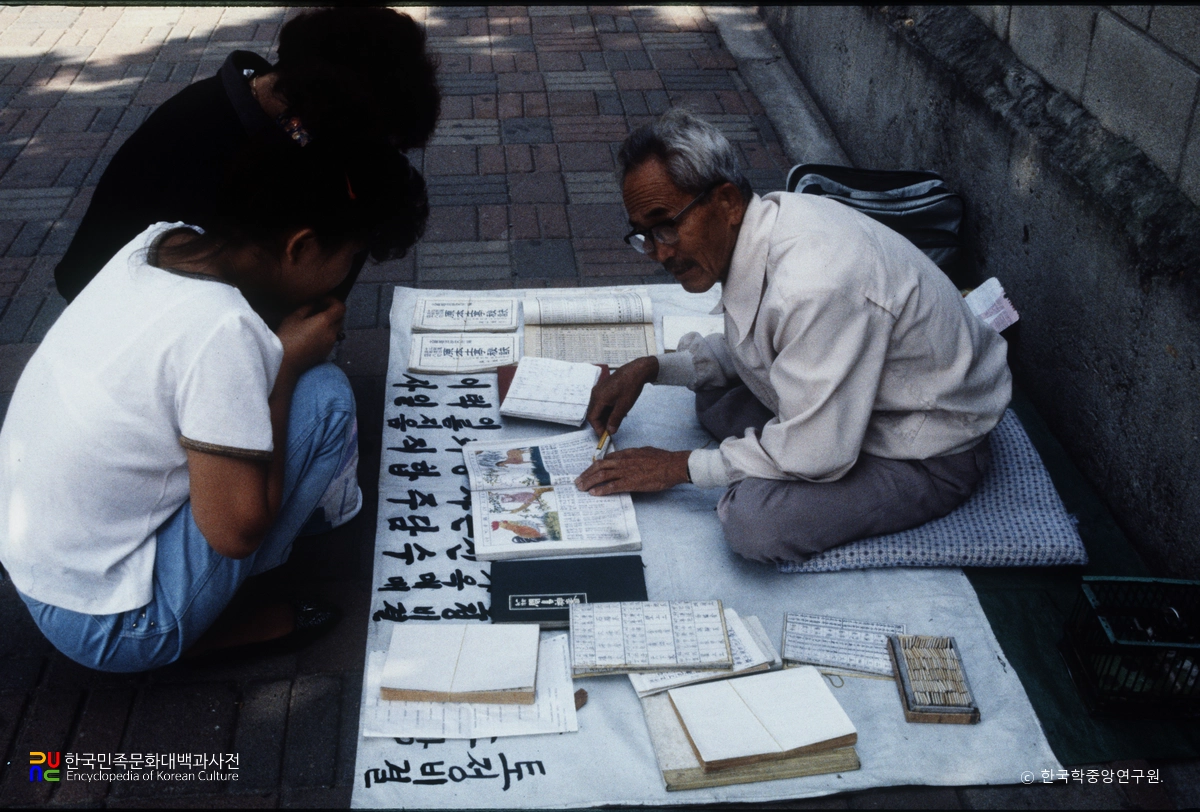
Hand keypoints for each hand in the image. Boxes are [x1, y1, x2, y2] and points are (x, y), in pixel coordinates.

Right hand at [276, 297, 344, 371]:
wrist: (286, 362)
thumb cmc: (287, 336)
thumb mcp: (294, 317)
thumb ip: (308, 307)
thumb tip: (316, 302)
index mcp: (325, 322)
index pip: (341, 308)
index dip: (333, 301)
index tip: (322, 300)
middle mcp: (332, 333)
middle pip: (341, 318)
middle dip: (332, 311)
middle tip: (319, 309)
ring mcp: (331, 344)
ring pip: (336, 329)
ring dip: (330, 323)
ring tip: (314, 321)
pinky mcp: (327, 352)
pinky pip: (331, 338)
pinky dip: (326, 333)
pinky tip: (313, 334)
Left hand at [574, 447, 690, 495]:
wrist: (673, 465)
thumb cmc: (663, 459)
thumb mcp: (645, 452)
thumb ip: (633, 455)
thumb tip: (626, 458)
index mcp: (627, 453)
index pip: (605, 459)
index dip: (594, 466)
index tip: (587, 472)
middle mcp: (623, 461)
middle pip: (599, 466)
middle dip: (586, 474)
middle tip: (578, 482)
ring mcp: (626, 471)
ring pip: (602, 475)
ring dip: (589, 482)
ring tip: (581, 488)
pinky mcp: (631, 482)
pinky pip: (612, 486)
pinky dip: (601, 490)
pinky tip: (594, 493)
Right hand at [585, 356, 658, 435]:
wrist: (636, 370)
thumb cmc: (630, 387)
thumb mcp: (623, 406)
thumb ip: (615, 420)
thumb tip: (610, 431)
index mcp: (598, 398)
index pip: (592, 418)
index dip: (598, 428)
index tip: (605, 435)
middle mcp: (595, 394)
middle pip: (594, 413)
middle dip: (601, 423)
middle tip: (611, 430)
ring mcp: (599, 390)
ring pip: (598, 408)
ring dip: (605, 416)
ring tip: (615, 421)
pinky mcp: (604, 388)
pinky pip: (602, 402)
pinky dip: (607, 409)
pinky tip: (617, 411)